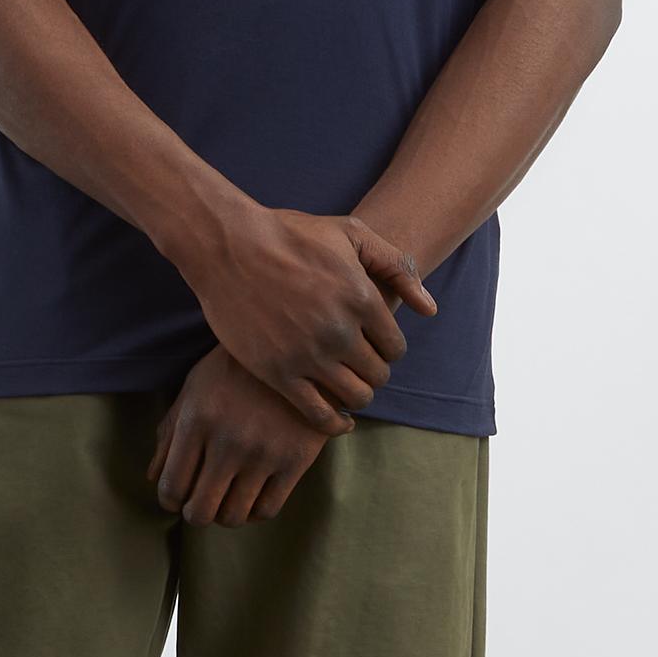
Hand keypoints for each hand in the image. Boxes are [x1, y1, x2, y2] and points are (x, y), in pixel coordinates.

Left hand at [148, 346, 337, 524]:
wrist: (299, 350)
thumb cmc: (235, 369)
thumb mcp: (195, 388)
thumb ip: (170, 432)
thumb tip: (153, 477)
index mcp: (197, 421)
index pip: (172, 487)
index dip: (170, 500)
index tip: (178, 496)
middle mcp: (229, 441)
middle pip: (200, 512)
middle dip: (195, 513)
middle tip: (201, 502)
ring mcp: (264, 453)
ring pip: (234, 516)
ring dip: (225, 514)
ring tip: (227, 497)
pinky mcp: (295, 461)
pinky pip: (267, 510)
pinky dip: (254, 511)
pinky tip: (252, 494)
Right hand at [173, 203, 435, 434]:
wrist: (228, 246)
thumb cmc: (290, 234)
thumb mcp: (351, 233)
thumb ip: (396, 266)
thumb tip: (429, 309)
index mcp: (362, 298)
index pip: (395, 347)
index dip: (388, 349)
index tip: (373, 345)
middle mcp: (339, 331)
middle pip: (378, 375)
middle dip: (374, 371)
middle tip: (359, 366)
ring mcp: (308, 355)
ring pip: (355, 397)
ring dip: (357, 395)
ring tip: (346, 384)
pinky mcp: (278, 374)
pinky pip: (319, 415)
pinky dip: (334, 423)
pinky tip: (336, 419)